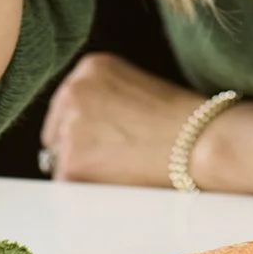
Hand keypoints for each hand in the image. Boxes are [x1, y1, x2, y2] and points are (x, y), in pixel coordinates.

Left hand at [39, 52, 198, 184]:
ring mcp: (69, 127)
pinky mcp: (71, 164)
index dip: (85, 124)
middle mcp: (73, 90)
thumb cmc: (177, 115)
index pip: (65, 103)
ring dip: (82, 166)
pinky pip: (67, 184)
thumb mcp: (133, 84)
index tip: (107, 135)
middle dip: (77, 145)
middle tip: (114, 154)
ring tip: (121, 165)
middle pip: (56, 130)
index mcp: (89, 66)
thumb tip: (76, 126)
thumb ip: (101, 95)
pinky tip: (116, 178)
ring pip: (59, 158)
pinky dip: (87, 187)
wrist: (196, 140)